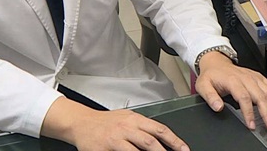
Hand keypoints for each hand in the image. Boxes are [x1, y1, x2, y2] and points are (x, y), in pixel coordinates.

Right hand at [42, 97, 188, 150]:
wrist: (81, 123)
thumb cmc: (106, 122)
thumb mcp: (126, 119)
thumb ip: (143, 128)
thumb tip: (162, 138)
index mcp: (135, 119)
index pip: (159, 129)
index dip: (174, 140)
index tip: (184, 149)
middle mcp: (126, 128)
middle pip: (150, 142)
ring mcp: (115, 139)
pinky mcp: (104, 149)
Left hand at [193, 52, 266, 132]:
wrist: (216, 62)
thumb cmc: (211, 75)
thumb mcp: (203, 85)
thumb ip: (210, 97)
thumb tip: (217, 107)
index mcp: (233, 80)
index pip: (243, 97)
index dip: (249, 112)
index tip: (252, 125)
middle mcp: (246, 78)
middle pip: (260, 96)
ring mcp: (254, 77)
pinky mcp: (259, 78)